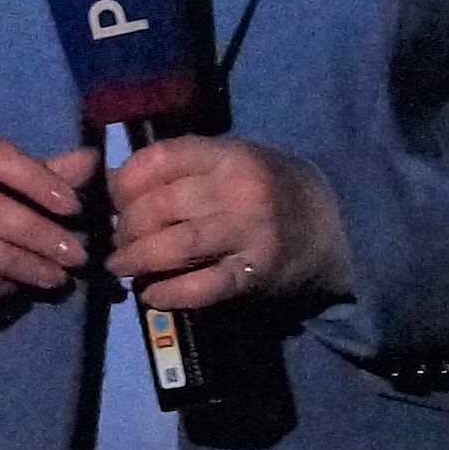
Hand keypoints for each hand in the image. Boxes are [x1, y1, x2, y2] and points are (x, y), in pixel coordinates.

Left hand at [105, 133, 352, 312]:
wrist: (334, 225)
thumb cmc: (270, 189)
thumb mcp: (232, 161)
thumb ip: (182, 169)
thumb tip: (113, 184)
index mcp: (229, 155)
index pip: (161, 160)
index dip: (126, 181)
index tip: (113, 199)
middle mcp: (239, 191)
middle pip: (160, 205)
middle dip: (126, 226)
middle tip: (117, 239)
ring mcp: (249, 234)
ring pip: (176, 246)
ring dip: (138, 259)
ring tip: (122, 266)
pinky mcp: (255, 275)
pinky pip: (201, 287)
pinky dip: (169, 293)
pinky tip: (151, 294)